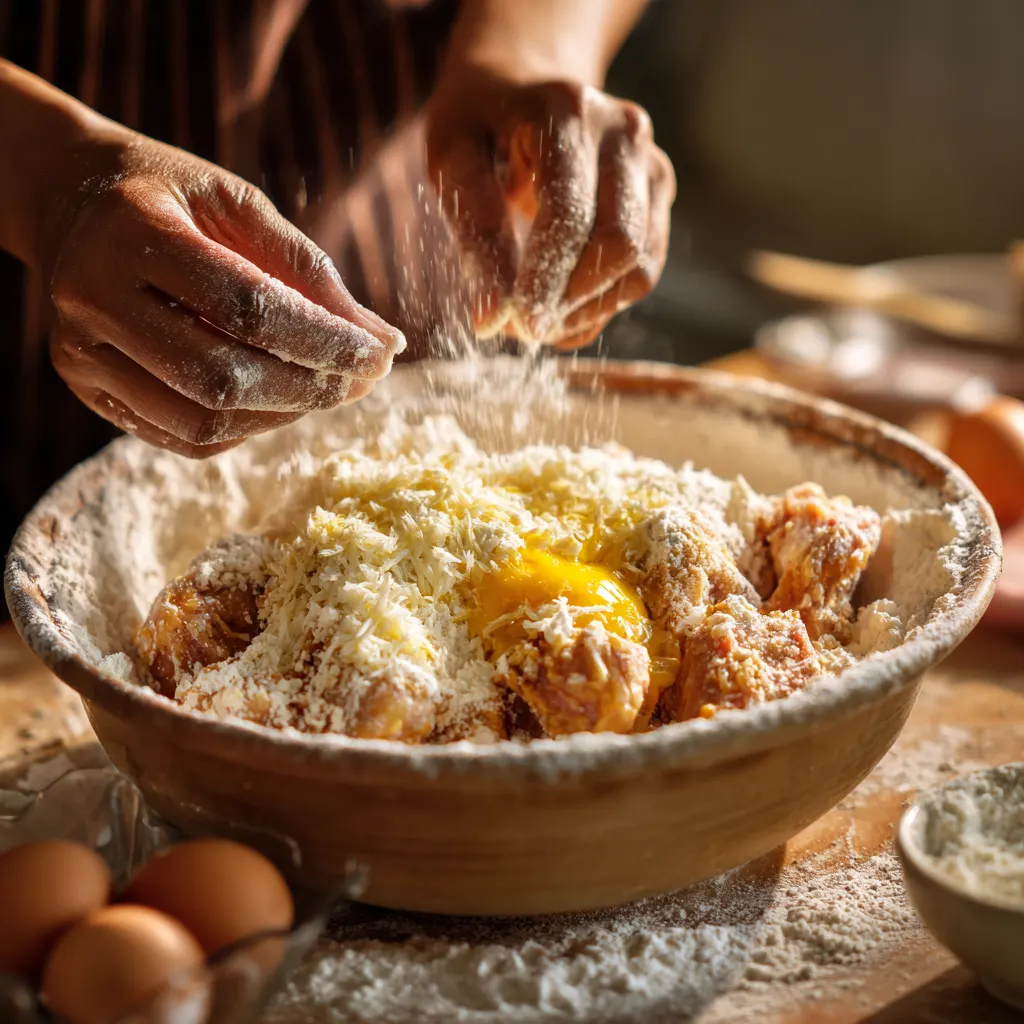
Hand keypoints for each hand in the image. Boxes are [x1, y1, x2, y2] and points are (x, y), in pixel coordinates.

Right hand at [42, 131, 404, 457]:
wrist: (71, 201)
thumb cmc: (172, 197)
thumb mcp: (239, 205)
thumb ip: (307, 270)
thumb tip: (382, 343)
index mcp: (132, 233)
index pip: (245, 307)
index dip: (323, 341)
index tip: (379, 354)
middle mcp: (93, 299)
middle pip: (221, 377)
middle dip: (309, 388)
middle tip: (361, 380)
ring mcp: (82, 354)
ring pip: (202, 421)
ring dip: (283, 416)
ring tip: (326, 388)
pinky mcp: (88, 390)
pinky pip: (183, 437)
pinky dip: (245, 428)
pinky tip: (275, 399)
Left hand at [426, 63, 674, 348]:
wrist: (525, 78)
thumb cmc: (479, 121)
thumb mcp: (453, 160)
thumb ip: (474, 233)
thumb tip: (493, 318)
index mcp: (568, 112)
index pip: (570, 214)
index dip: (546, 281)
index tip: (517, 327)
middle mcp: (623, 133)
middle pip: (619, 245)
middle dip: (569, 301)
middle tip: (521, 329)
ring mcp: (650, 162)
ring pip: (640, 268)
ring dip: (587, 310)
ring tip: (537, 319)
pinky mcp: (659, 192)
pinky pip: (643, 270)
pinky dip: (602, 303)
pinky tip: (562, 307)